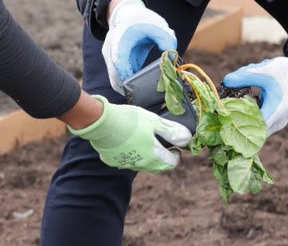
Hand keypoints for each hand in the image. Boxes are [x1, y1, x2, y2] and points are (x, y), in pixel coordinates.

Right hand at [69, 95, 191, 171]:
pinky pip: (127, 160)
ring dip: (147, 156)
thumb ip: (171, 131)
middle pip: (158, 167)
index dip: (176, 154)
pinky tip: (127, 141)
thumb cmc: (130, 120)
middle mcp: (141, 165)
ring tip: (144, 140)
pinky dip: (131, 153)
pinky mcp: (113, 161)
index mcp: (153, 156)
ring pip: (142, 164)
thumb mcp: (154, 121)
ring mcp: (126, 164)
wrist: (101, 122)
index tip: (174, 146)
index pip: (172, 163)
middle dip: (163, 158)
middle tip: (162, 144)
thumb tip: (187, 139)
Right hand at [101, 0, 176, 93]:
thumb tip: (172, 59)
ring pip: (115, 80)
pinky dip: (127, 83)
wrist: (126, 12)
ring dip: (127, 88)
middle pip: (115, 77)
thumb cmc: (142, 19)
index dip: (128, 80)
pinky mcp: (113, 62)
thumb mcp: (158, 26)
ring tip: (143, 96)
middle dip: (129, 89)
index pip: (120, 66)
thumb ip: (167, 40)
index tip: (140, 90)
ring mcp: (110, 57)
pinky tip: (139, 88)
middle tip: (145, 99)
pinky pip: (118, 77)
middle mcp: (110, 51)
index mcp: (120, 42)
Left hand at [221, 53, 287, 134]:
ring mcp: (278, 123)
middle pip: (254, 132)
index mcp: (277, 110)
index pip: (255, 128)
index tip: (223, 121)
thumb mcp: (264, 70)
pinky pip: (260, 126)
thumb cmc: (285, 72)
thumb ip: (244, 76)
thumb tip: (224, 82)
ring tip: (230, 110)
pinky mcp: (275, 122)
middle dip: (237, 125)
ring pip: (256, 130)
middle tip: (221, 117)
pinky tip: (239, 108)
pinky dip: (249, 119)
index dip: (238, 127)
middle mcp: (279, 121)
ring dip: (243, 121)